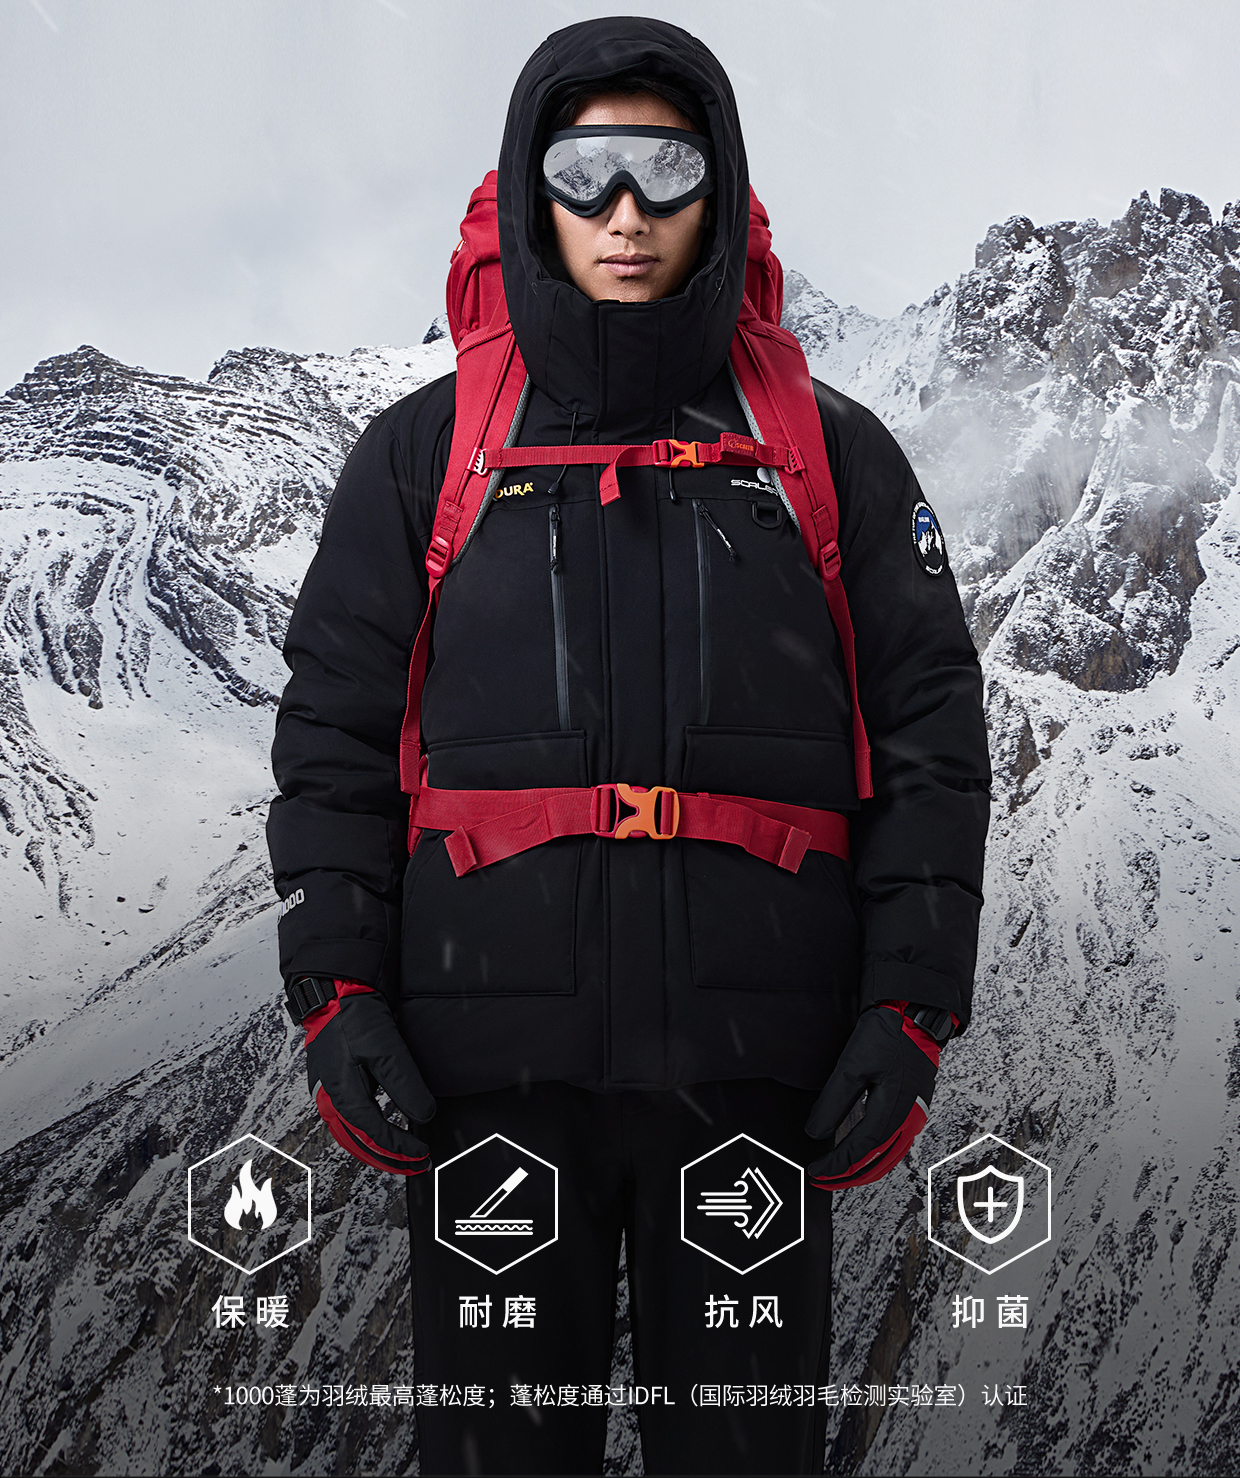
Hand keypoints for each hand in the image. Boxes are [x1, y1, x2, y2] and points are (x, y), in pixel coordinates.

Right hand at [303, 980, 435, 1174]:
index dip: (400, 1148)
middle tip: (414, 1166)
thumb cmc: (353, 1018)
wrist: (334, 993)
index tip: (422, 1154)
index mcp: (341, 1095)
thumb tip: (423, 1115)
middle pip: (359, 1144)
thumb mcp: (386, 1051)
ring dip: (375, 1150)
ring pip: (351, 1136)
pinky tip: (378, 1133)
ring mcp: (328, 1093)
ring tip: (399, 1157)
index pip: (374, 1134)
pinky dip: (365, 1134)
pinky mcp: (333, 1084)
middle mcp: (330, 1100)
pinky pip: (348, 1122)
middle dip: (388, 1159)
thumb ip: (405, 1086)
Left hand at [803, 1002, 945, 1189]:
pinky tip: (864, 1156)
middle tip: (823, 1181)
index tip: (815, 1171)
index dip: (837, 1164)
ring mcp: (916, 1115)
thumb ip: (833, 1102)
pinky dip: (878, 1157)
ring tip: (840, 1175)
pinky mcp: (915, 1108)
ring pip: (890, 1157)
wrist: (916, 1016)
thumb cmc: (888, 1035)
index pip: (862, 1149)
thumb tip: (815, 1133)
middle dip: (849, 1176)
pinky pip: (897, 1144)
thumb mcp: (852, 1066)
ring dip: (864, 1169)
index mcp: (895, 1109)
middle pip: (878, 1161)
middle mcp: (910, 1118)